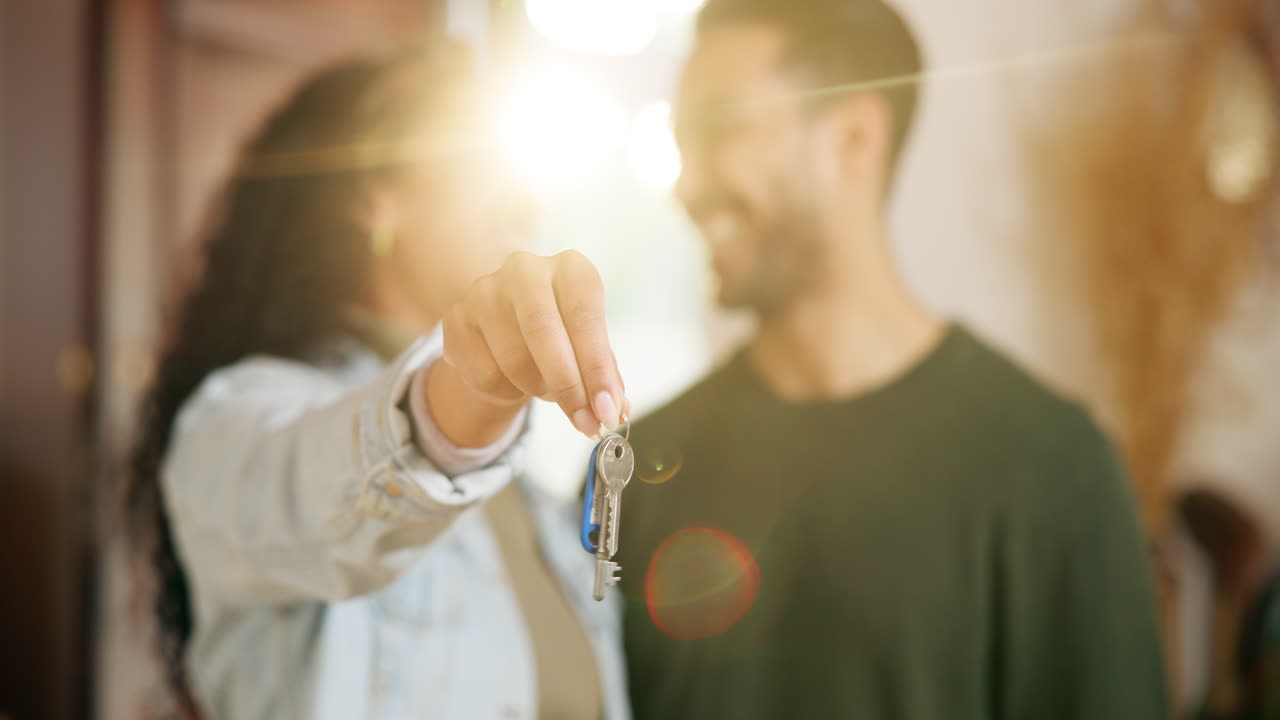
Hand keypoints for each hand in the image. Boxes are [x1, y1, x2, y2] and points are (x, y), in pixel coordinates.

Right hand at [429, 250, 629, 443]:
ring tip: (544, 387)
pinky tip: (512, 379)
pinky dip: (506, 392)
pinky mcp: (456, 319)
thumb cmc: (560, 338)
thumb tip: (616, 411)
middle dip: (568, 385)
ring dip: (536, 389)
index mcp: (570, 269)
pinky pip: (485, 374)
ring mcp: (484, 291)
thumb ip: (604, 377)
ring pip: (514, 359)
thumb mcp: (588, 349)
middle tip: (585, 422)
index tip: (608, 410)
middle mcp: (525, 269)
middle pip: (544, 331)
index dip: (597, 368)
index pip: (585, 317)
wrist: (505, 334)